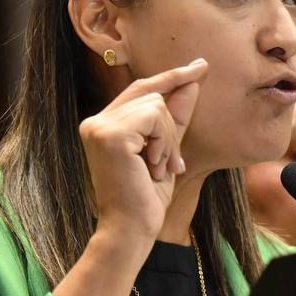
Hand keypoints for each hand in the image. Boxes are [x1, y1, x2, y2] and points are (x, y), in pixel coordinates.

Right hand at [80, 58, 207, 241]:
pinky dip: (163, 142)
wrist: (131, 229)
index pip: (140, 89)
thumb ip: (175, 117)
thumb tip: (192, 80)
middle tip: (173, 164)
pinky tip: (153, 167)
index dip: (171, 77)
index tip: (200, 66)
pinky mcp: (110, 134)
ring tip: (159, 169)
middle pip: (151, 94)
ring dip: (168, 140)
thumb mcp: (166, 151)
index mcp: (102, 126)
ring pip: (155, 105)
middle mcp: (94, 122)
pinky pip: (154, 117)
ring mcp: (99, 126)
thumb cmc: (145, 198)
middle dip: (171, 128)